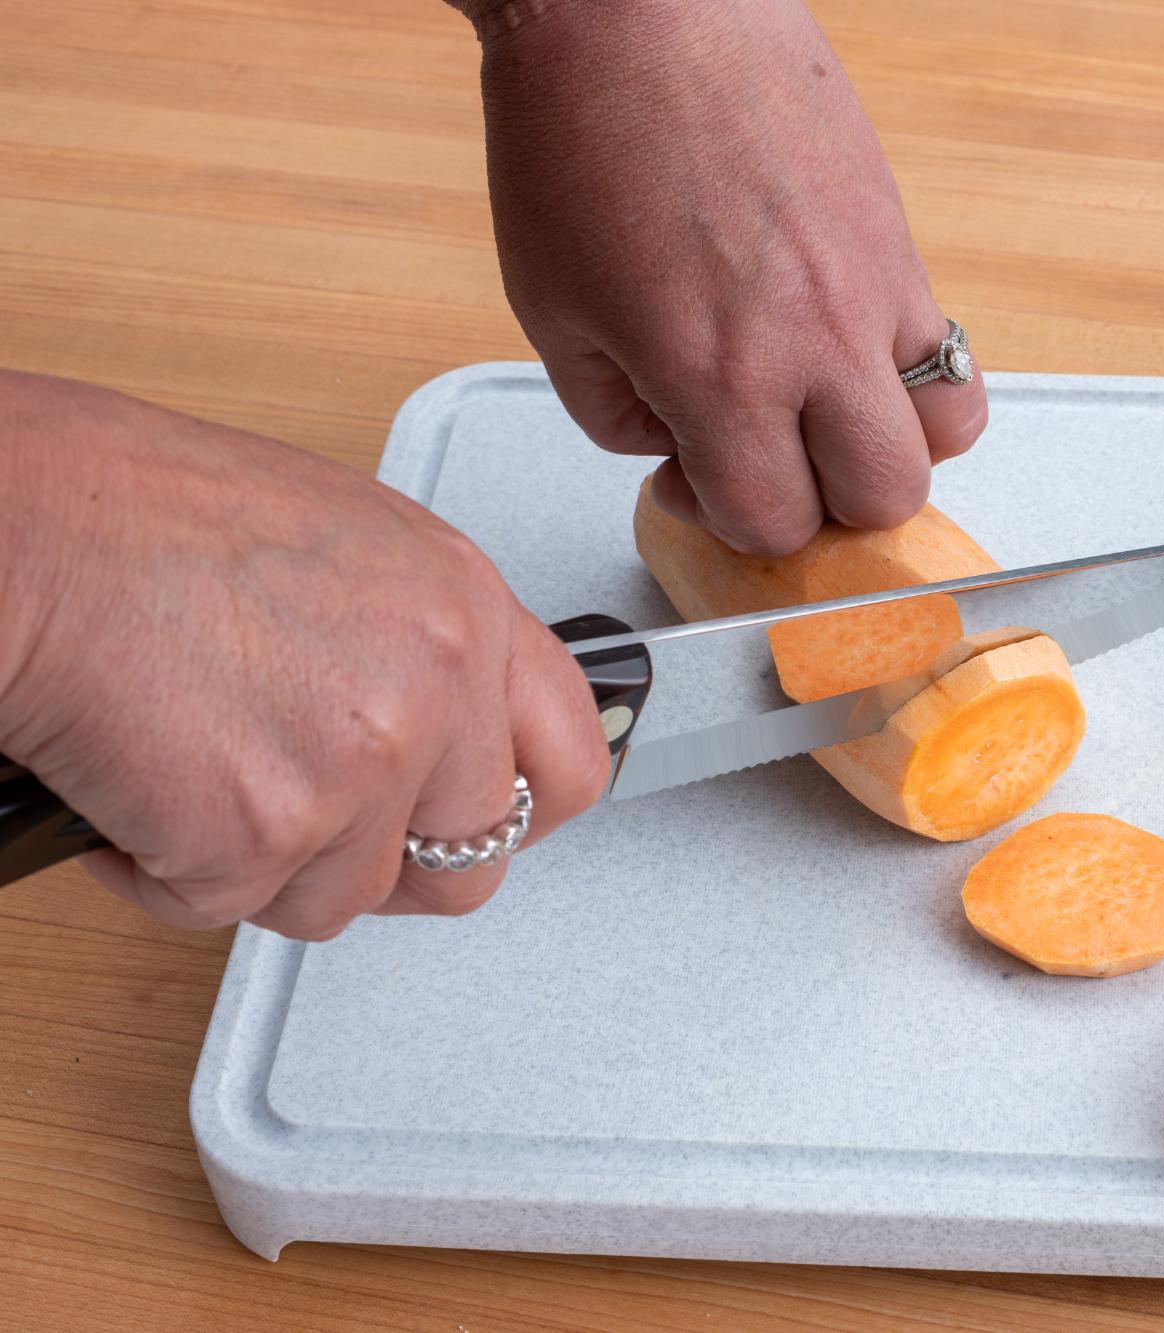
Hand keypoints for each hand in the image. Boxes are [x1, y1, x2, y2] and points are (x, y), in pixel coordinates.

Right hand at [0, 372, 609, 939]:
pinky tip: (132, 787)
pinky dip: (162, 871)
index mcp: (465, 606)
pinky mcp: (263, 830)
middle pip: (465, 864)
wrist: (23, 526)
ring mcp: (360, 763)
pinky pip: (226, 906)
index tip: (470, 824)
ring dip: (257, 864)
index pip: (570, 763)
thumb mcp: (345, 551)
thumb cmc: (137, 518)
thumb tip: (448, 742)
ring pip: (340, 899)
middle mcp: (436, 683)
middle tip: (297, 817)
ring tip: (188, 766)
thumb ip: (421, 652)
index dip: (518, 815)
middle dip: (376, 862)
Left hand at [458, 0, 986, 555]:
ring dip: (889, 444)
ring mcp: (876, 287)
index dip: (729, 518)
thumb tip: (675, 445)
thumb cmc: (578, 134)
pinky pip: (947, 346)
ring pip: (946, 432)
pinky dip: (906, 372)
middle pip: (883, 498)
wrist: (633, 9)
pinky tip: (842, 340)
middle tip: (770, 457)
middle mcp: (817, 341)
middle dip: (824, 502)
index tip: (698, 477)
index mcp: (719, 373)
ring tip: (828, 409)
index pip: (773, 521)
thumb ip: (615, 413)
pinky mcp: (900, 237)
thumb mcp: (551, 310)